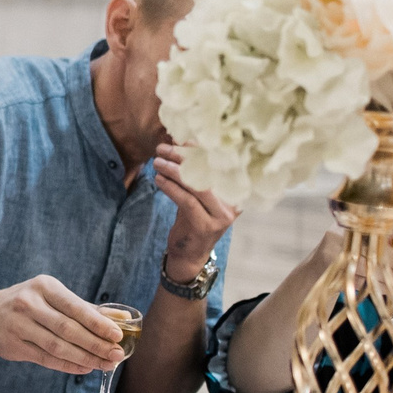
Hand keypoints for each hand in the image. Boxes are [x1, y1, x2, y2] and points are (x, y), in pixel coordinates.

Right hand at [0, 276, 125, 373]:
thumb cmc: (30, 303)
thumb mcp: (54, 297)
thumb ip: (87, 308)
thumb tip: (123, 318)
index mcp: (44, 286)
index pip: (75, 307)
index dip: (98, 323)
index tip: (117, 335)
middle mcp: (28, 303)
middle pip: (68, 328)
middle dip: (95, 344)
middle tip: (115, 355)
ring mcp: (18, 325)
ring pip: (57, 346)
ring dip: (84, 358)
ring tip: (104, 364)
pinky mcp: (13, 346)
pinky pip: (45, 358)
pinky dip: (67, 365)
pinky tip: (84, 368)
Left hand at [153, 143, 238, 272]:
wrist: (189, 254)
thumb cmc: (191, 219)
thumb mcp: (195, 194)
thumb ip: (192, 173)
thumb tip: (178, 143)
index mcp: (235, 192)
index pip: (219, 164)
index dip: (200, 149)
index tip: (182, 139)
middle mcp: (233, 203)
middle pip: (208, 173)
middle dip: (183, 157)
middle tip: (163, 148)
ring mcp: (221, 216)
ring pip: (197, 186)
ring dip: (174, 171)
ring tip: (157, 162)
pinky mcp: (205, 226)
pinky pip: (186, 201)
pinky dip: (171, 188)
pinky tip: (158, 179)